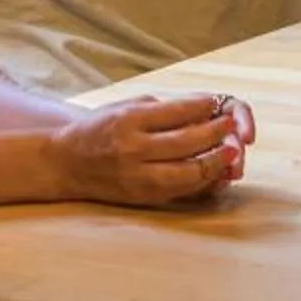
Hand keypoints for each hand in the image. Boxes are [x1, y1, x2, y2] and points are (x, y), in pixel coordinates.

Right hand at [50, 93, 256, 207]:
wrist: (67, 163)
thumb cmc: (101, 128)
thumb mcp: (127, 108)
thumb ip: (164, 109)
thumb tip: (207, 109)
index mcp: (128, 121)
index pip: (175, 113)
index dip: (202, 108)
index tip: (217, 103)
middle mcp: (132, 150)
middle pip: (186, 144)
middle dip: (215, 134)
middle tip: (233, 127)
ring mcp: (138, 177)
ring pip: (188, 172)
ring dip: (216, 162)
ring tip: (233, 152)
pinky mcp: (143, 197)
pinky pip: (181, 190)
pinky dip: (203, 182)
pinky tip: (217, 172)